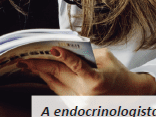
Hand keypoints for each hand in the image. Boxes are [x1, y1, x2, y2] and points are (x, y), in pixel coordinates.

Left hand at [18, 47, 155, 95]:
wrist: (129, 95)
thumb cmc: (118, 74)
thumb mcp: (106, 57)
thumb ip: (86, 53)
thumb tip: (64, 48)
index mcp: (95, 81)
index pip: (76, 66)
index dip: (63, 56)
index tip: (52, 48)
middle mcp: (86, 94)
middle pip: (59, 75)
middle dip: (40, 65)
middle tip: (25, 58)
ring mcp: (80, 103)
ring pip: (54, 85)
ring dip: (41, 73)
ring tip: (28, 64)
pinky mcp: (76, 107)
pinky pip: (59, 91)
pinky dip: (50, 81)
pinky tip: (41, 73)